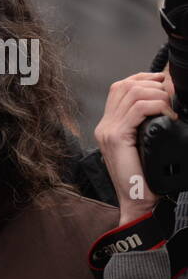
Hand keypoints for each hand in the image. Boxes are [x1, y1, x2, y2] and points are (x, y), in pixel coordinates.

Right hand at [95, 71, 174, 224]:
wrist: (136, 201)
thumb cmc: (145, 177)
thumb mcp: (145, 144)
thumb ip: (147, 124)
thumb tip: (166, 103)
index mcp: (109, 125)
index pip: (121, 86)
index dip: (144, 78)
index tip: (165, 83)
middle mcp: (105, 125)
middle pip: (126, 84)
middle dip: (155, 84)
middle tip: (173, 97)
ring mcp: (108, 130)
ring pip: (133, 92)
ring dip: (158, 94)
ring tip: (171, 108)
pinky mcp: (116, 137)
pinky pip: (138, 108)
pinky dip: (158, 106)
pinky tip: (168, 117)